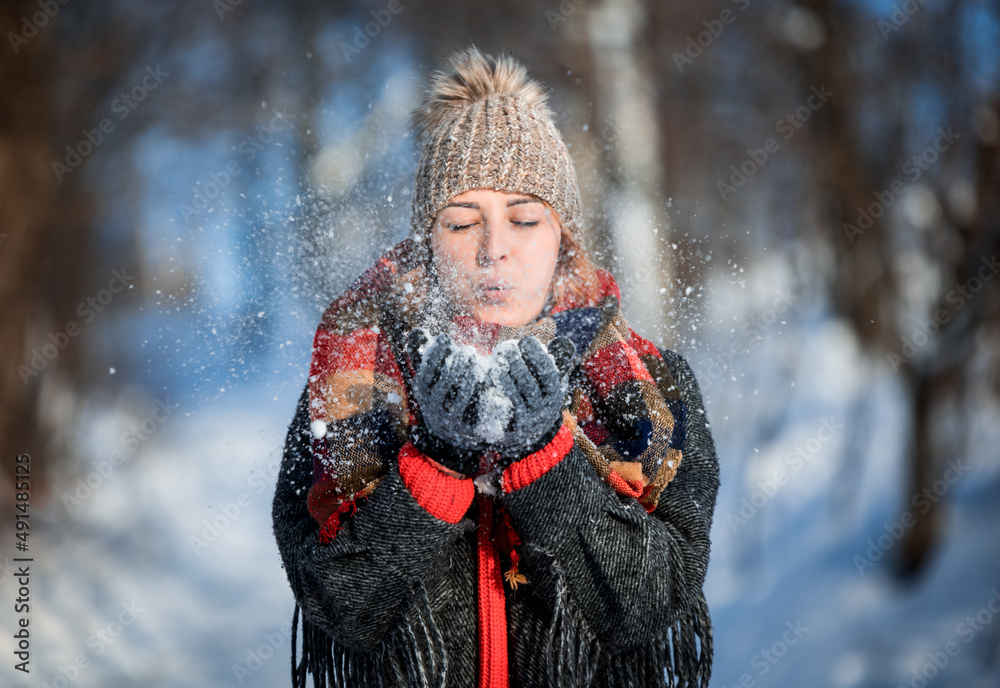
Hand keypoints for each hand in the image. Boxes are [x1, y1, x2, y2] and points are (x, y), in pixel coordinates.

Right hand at [406, 328, 489, 475]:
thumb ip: (428, 353)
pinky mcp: (471, 430)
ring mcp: (452, 422)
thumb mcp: (437, 374)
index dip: (435, 354)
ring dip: (471, 378)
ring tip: (480, 363)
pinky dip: (486, 394)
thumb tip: (417, 331)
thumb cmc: (449, 393)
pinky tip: (490, 379)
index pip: (425, 373)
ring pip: (461, 398)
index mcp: (424, 395)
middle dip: (456, 365)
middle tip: (468, 351)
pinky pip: (479, 411)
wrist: (459, 432)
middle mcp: (434, 410)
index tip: (445, 338)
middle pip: (444, 385)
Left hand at [490, 336, 575, 460]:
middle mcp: (544, 410)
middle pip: (530, 384)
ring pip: (517, 397)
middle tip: (506, 348)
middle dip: (517, 364)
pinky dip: (498, 394)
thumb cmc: (534, 396)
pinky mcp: (512, 429)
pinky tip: (491, 379)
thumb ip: (552, 359)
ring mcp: (528, 421)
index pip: (549, 374)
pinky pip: (504, 410)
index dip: (537, 356)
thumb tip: (561, 338)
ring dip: (506, 377)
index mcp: (555, 394)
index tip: (526, 341)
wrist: (526, 432)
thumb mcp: (546, 380)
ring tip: (497, 362)